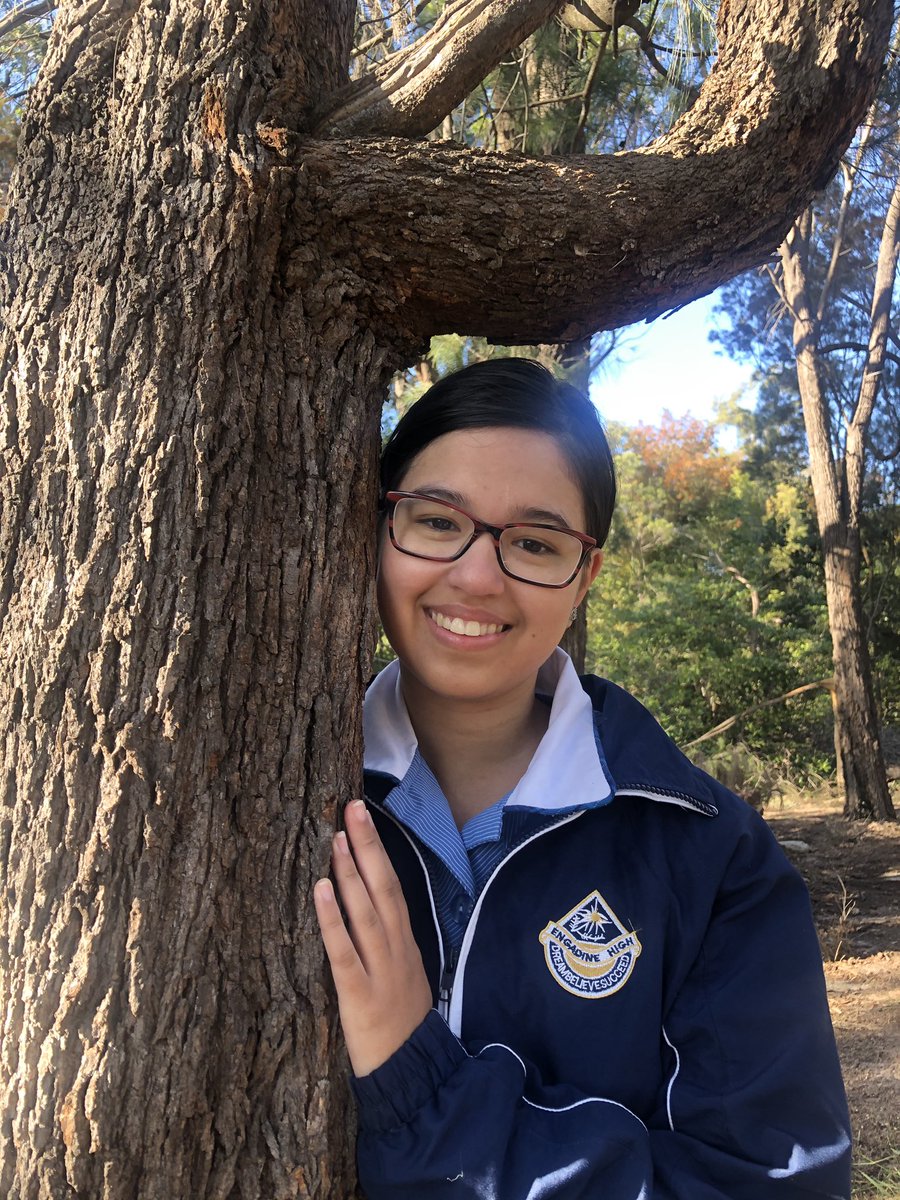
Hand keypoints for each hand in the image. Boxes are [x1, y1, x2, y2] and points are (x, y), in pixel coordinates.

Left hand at [314, 799, 433, 1076]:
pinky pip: (343, 950)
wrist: (414, 1071)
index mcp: (405, 940)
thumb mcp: (406, 972)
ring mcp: (379, 968)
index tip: (364, 816)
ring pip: (364, 911)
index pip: (392, 885)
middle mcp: (395, 946)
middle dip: (367, 845)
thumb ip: (390, 940)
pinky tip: (319, 890)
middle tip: (351, 806)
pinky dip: (332, 918)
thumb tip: (371, 905)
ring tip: (335, 836)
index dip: (378, 850)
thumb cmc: (402, 1021)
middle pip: (382, 887)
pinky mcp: (358, 993)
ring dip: (350, 871)